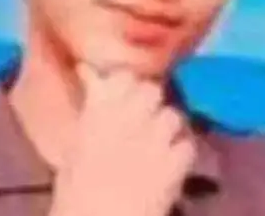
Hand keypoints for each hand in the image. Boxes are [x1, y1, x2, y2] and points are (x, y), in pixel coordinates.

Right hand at [51, 63, 195, 215]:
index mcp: (100, 111)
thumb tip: (89, 75)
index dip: (128, 81)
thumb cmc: (76, 190)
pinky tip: (174, 161)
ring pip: (174, 115)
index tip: (126, 89)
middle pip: (153, 90)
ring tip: (161, 141)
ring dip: (168, 126)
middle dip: (150, 101)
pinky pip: (189, 144)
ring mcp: (156, 138)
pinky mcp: (176, 163)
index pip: (124, 75)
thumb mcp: (75, 145)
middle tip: (144, 116)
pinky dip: (183, 151)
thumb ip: (90, 110)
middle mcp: (130, 116)